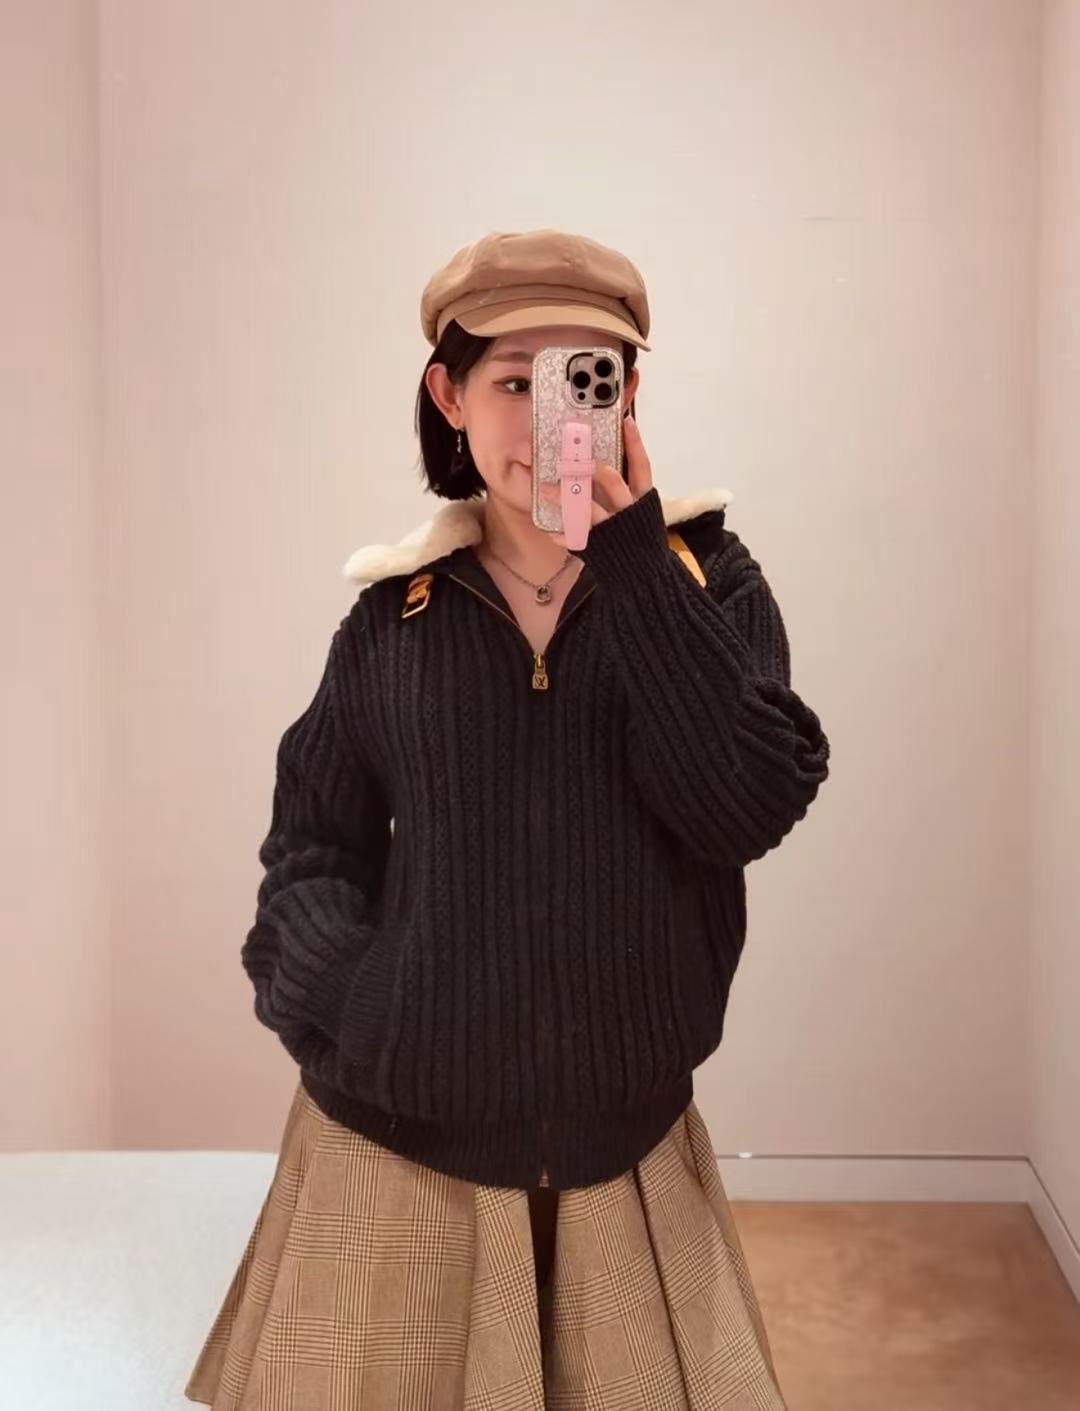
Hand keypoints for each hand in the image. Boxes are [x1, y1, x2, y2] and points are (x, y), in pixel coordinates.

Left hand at [539, 415, 652, 549]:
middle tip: (572, 456)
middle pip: (612, 482)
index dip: (635, 444)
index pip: (642, 466)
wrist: (644, 575)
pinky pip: (577, 539)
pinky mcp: (599, 547)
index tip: (625, 421)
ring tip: (545, 489)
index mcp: (642, 500)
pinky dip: (563, 534)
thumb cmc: (637, 536)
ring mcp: (613, 529)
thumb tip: (606, 462)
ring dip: (565, 498)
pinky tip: (550, 529)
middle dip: (590, 467)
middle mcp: (629, 512)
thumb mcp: (641, 511)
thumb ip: (627, 489)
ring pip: (588, 509)